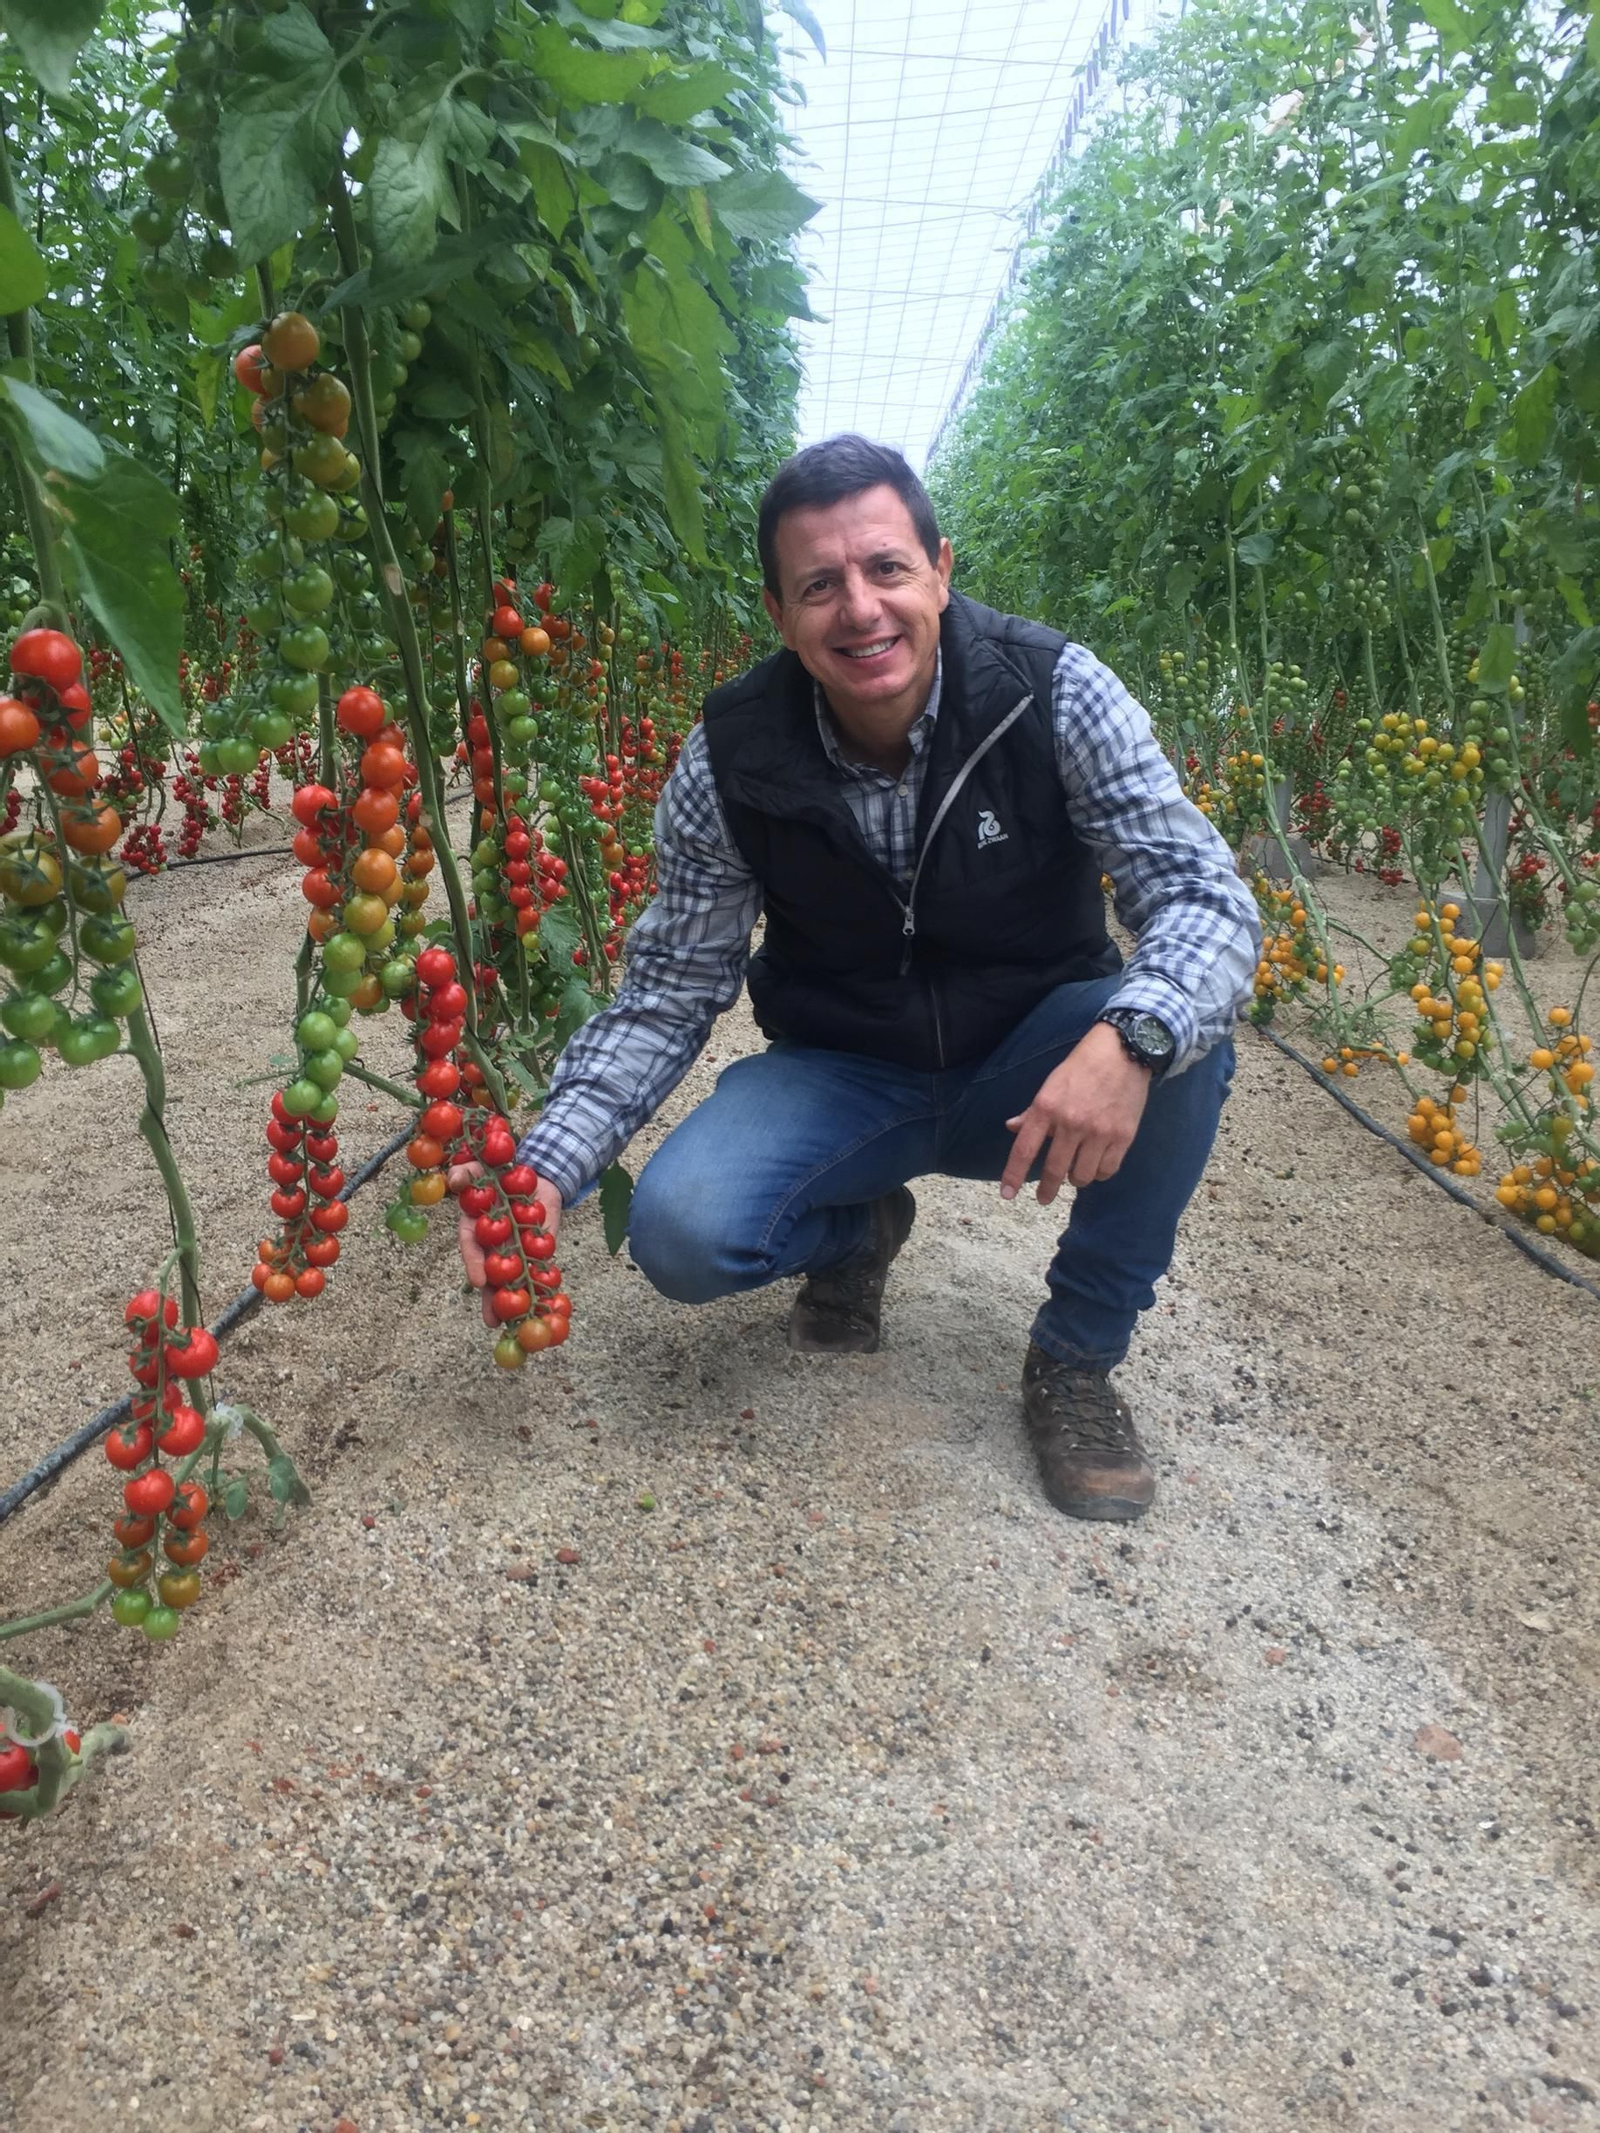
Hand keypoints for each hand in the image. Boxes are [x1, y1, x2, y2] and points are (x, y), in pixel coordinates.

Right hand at [450, 1159, 563, 1328]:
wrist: (538, 1172)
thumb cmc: (502, 1170)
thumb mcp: (483, 1166)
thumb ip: (468, 1172)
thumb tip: (455, 1176)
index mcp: (478, 1225)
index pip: (472, 1247)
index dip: (474, 1263)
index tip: (478, 1281)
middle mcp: (494, 1242)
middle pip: (491, 1273)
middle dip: (492, 1297)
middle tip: (493, 1320)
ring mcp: (516, 1249)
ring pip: (513, 1279)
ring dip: (513, 1303)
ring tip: (515, 1325)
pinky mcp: (538, 1251)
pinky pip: (540, 1272)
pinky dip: (544, 1290)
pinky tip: (547, 1309)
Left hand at [1000, 1022, 1151, 1205]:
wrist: (1123, 1051)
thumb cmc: (1082, 1067)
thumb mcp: (1051, 1084)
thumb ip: (1033, 1112)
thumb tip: (1013, 1128)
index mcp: (1047, 1107)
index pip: (1024, 1150)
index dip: (1013, 1175)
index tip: (1007, 1194)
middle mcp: (1071, 1122)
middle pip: (1055, 1170)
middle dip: (1047, 1190)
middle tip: (1044, 1198)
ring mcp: (1098, 1131)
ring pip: (1082, 1176)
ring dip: (1076, 1178)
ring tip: (1076, 1171)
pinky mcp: (1123, 1136)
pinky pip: (1107, 1170)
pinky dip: (1100, 1173)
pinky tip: (1097, 1164)